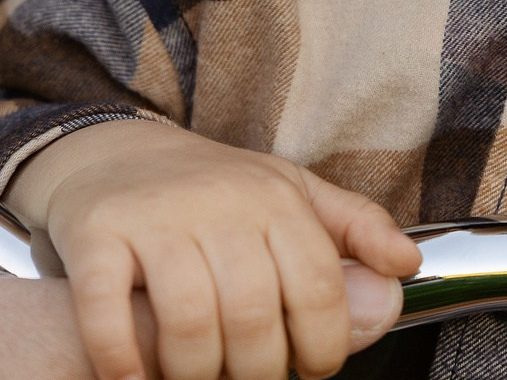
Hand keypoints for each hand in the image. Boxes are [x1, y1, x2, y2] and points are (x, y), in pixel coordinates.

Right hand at [14, 122, 419, 379]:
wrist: (113, 149)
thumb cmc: (213, 188)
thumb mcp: (291, 192)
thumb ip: (355, 229)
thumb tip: (408, 267)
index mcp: (277, 200)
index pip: (318, 288)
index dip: (323, 346)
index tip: (312, 368)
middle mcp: (221, 204)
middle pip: (253, 315)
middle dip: (258, 372)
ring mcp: (157, 218)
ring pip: (187, 321)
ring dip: (195, 374)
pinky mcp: (97, 234)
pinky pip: (107, 309)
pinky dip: (121, 360)